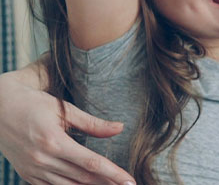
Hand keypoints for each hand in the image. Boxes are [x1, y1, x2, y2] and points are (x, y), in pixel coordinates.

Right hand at [0, 67, 133, 184]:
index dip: (113, 173)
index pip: (91, 163)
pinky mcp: (26, 174)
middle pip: (82, 178)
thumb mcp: (64, 109)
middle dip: (106, 183)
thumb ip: (93, 124)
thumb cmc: (33, 104)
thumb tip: (120, 129)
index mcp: (54, 142)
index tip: (129, 180)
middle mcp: (42, 160)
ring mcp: (32, 170)